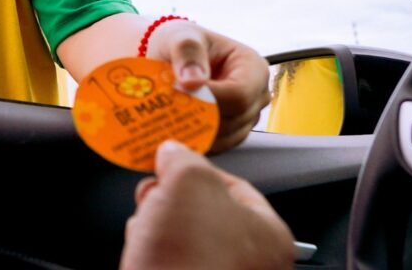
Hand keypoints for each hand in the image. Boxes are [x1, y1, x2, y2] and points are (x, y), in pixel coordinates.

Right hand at [120, 141, 293, 269]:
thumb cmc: (189, 260)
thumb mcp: (186, 181)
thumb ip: (181, 158)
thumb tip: (172, 152)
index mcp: (269, 234)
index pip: (234, 184)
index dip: (196, 169)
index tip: (171, 162)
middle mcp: (252, 264)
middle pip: (204, 211)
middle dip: (171, 199)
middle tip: (156, 194)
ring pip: (183, 238)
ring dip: (157, 225)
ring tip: (147, 227)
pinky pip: (170, 262)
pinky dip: (152, 252)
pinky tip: (142, 249)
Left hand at [147, 21, 269, 151]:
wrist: (170, 56)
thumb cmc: (180, 42)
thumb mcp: (181, 37)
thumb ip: (187, 52)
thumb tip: (193, 80)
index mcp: (253, 67)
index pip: (239, 95)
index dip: (210, 101)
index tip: (179, 96)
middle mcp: (257, 94)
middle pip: (233, 120)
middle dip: (199, 118)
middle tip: (168, 109)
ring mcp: (247, 116)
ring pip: (226, 138)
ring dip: (196, 132)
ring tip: (169, 118)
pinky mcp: (233, 132)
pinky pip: (217, 146)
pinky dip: (196, 140)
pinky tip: (176, 129)